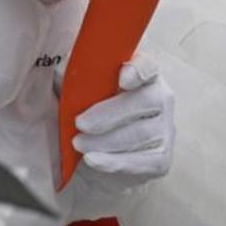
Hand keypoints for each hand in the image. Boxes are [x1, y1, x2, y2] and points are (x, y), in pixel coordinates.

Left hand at [72, 53, 174, 180]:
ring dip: (106, 140)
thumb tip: (60, 64)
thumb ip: (73, 76)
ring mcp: (165, 129)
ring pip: (141, 133)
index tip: (123, 78)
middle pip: (145, 100)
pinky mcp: (161, 158)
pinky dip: (115, 161)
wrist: (95, 157)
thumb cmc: (86, 115)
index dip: (139, 70)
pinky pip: (142, 161)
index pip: (148, 66)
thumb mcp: (75, 91)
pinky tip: (92, 160)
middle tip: (80, 123)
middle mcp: (160, 98)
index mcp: (142, 74)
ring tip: (79, 143)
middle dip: (110, 113)